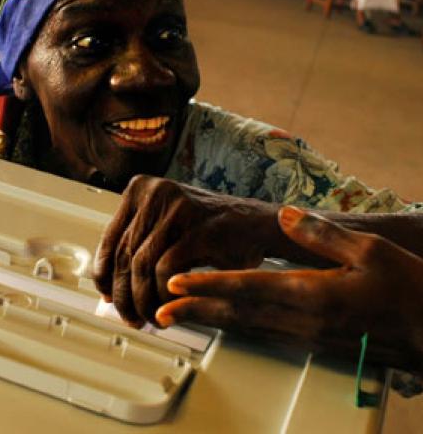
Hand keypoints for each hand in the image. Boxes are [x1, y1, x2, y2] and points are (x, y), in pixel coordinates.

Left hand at [92, 175, 278, 326]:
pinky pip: (165, 271)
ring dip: (142, 300)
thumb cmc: (209, 230)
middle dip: (123, 294)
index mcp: (142, 189)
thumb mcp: (165, 227)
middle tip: (128, 316)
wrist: (255, 225)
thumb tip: (111, 285)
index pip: (110, 239)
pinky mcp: (198, 228)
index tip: (107, 295)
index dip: (104, 274)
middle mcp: (156, 193)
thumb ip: (138, 246)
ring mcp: (177, 209)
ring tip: (149, 317)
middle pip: (123, 254)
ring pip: (141, 265)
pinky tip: (168, 307)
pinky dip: (162, 295)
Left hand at [156, 207, 422, 371]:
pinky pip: (261, 334)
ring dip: (208, 322)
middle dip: (194, 310)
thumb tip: (286, 216)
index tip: (177, 282)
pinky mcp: (310, 341)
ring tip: (176, 317)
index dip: (209, 284)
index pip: (249, 287)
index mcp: (314, 294)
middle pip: (237, 313)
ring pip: (245, 327)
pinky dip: (232, 328)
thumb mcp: (369, 250)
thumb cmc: (406, 288)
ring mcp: (305, 335)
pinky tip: (218, 323)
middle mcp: (303, 319)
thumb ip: (322, 233)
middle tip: (158, 309)